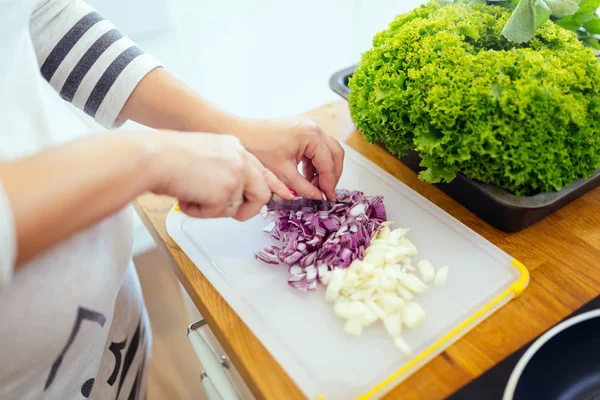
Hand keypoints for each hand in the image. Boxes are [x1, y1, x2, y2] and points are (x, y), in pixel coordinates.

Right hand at [146, 132, 292, 220]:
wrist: (154, 157)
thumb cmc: (167, 157)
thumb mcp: (202, 157)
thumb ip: (221, 172)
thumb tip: (228, 196)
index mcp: (233, 147)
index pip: (260, 170)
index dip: (271, 186)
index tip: (284, 195)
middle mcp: (239, 158)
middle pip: (261, 192)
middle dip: (249, 210)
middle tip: (235, 216)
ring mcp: (236, 174)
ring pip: (236, 206)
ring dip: (213, 209)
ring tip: (193, 196)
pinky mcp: (227, 190)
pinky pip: (218, 213)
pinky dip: (199, 211)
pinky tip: (186, 197)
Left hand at [235, 117, 344, 199]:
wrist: (239, 133)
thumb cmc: (256, 147)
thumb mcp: (283, 174)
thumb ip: (304, 188)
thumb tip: (318, 198)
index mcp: (311, 135)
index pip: (328, 164)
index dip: (329, 184)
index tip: (329, 198)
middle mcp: (313, 127)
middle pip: (335, 154)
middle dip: (332, 175)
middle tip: (327, 192)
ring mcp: (307, 126)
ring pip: (327, 151)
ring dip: (323, 169)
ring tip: (314, 187)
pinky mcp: (300, 129)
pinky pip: (315, 148)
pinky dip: (314, 163)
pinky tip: (305, 177)